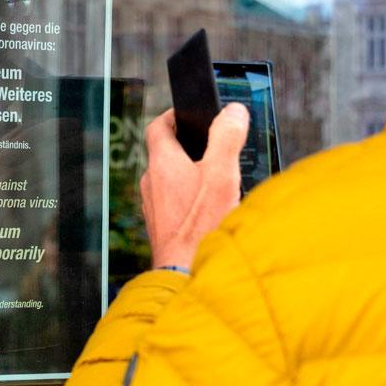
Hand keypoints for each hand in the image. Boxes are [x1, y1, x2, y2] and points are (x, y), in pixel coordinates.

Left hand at [140, 103, 249, 268]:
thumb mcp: (222, 174)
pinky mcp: (161, 227)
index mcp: (162, 162)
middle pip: (166, 153)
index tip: (191, 115)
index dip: (175, 116)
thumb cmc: (201, 226)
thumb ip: (227, 137)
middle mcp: (152, 182)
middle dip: (189, 148)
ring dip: (190, 175)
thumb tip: (233, 111)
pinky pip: (173, 203)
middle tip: (214, 149)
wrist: (185, 274)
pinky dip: (188, 199)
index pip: (159, 126)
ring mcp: (154, 207)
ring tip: (216, 181)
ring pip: (170, 180)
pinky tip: (209, 211)